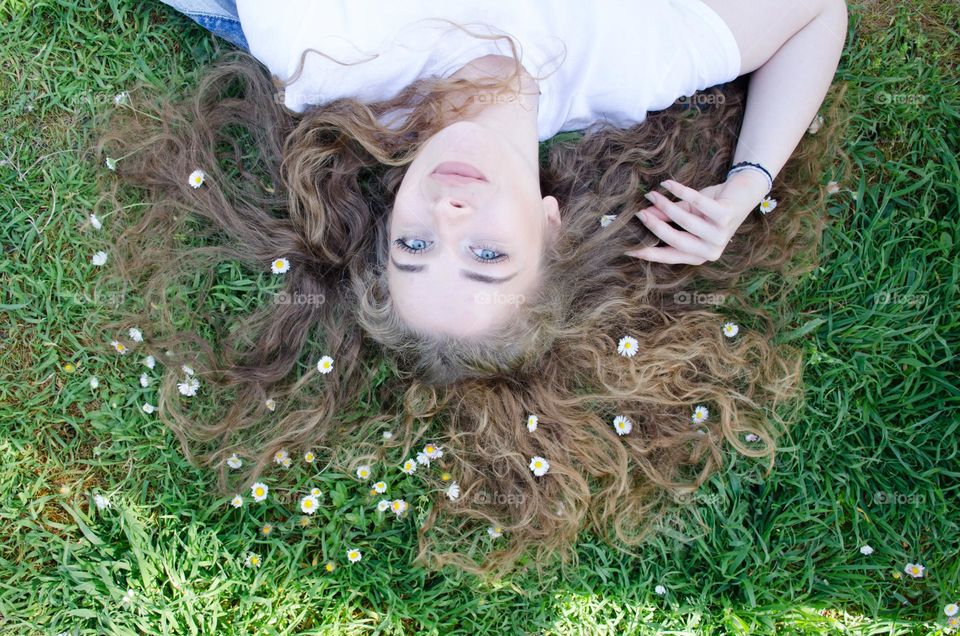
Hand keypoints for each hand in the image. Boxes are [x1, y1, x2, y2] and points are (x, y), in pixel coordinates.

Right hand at [624, 171, 769, 264]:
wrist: (744, 193)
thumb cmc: (713, 207)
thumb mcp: (687, 214)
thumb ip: (668, 218)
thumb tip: (643, 215)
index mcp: (700, 254)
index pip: (670, 256)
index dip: (649, 253)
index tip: (628, 250)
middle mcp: (711, 250)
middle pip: (676, 240)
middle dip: (655, 226)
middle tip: (639, 212)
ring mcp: (720, 235)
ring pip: (684, 221)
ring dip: (665, 205)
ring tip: (652, 194)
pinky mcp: (726, 217)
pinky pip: (697, 203)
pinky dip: (680, 191)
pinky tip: (667, 183)